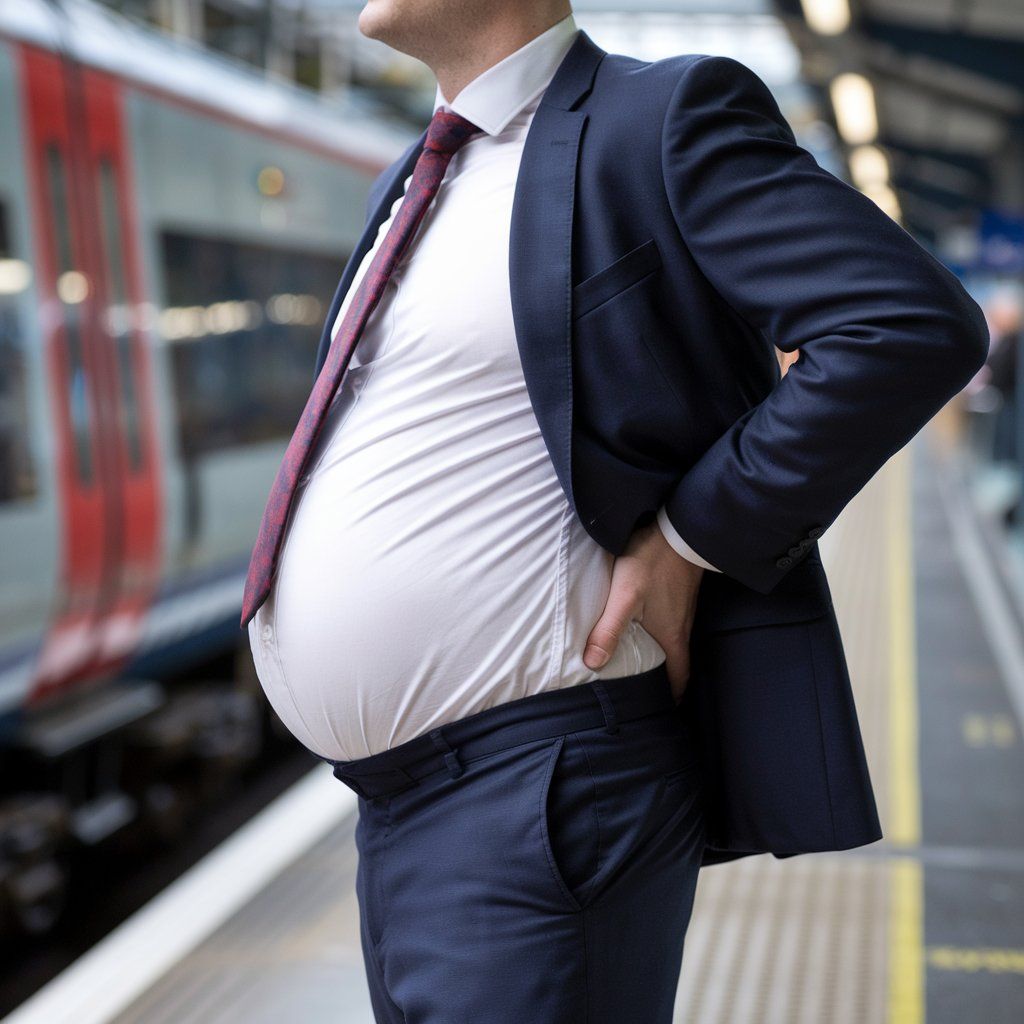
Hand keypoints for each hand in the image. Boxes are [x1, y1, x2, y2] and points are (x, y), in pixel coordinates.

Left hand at [583, 519, 704, 701]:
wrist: (681, 527)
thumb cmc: (654, 561)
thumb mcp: (626, 596)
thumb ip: (609, 629)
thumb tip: (592, 663)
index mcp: (673, 636)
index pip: (680, 677)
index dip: (673, 696)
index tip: (662, 709)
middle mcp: (683, 626)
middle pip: (677, 661)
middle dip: (664, 678)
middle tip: (645, 689)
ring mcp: (684, 608)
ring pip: (674, 640)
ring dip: (661, 654)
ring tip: (640, 660)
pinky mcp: (680, 591)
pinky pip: (672, 620)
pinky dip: (661, 630)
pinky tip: (644, 623)